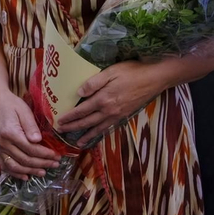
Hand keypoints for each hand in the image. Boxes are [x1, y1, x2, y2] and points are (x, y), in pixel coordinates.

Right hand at [0, 89, 51, 178]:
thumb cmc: (12, 105)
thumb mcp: (24, 111)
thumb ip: (31, 126)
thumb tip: (38, 141)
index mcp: (10, 133)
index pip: (30, 149)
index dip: (44, 154)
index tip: (56, 156)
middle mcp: (2, 143)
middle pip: (24, 159)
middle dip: (41, 163)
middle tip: (55, 164)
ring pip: (15, 166)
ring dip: (30, 171)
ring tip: (43, 172)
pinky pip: (5, 166)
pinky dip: (15, 173)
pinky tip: (26, 177)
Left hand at [54, 61, 170, 142]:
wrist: (154, 79)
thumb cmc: (132, 71)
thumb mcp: (111, 71)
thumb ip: (94, 83)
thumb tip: (78, 93)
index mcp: (103, 99)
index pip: (81, 110)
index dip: (69, 116)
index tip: (59, 121)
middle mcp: (108, 110)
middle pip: (87, 121)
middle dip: (73, 127)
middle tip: (61, 131)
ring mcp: (117, 115)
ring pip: (98, 128)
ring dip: (86, 135)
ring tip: (77, 142)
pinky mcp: (124, 115)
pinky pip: (109, 127)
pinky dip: (100, 133)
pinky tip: (97, 134)